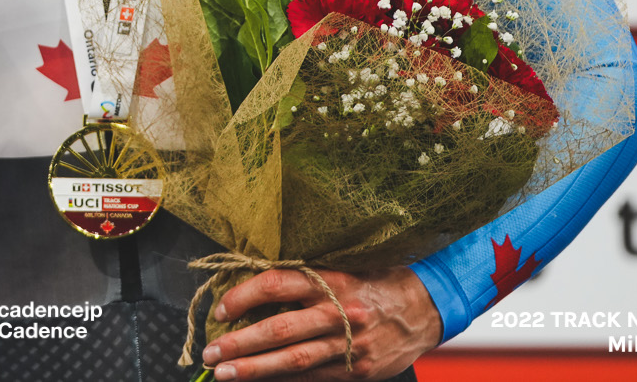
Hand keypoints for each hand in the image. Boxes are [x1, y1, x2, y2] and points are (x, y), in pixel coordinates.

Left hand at [199, 265, 440, 379]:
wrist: (425, 308)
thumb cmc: (375, 281)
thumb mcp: (342, 266)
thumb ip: (304, 278)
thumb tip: (254, 290)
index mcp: (331, 279)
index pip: (276, 284)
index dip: (243, 296)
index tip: (221, 308)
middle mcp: (339, 312)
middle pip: (280, 329)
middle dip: (241, 343)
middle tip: (211, 352)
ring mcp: (349, 344)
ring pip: (294, 360)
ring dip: (255, 369)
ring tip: (225, 374)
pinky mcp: (357, 370)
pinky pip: (314, 376)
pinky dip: (286, 380)